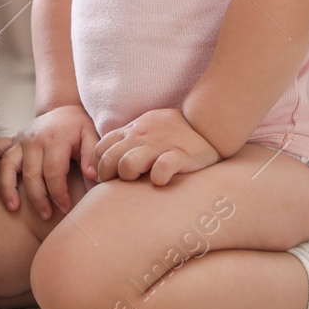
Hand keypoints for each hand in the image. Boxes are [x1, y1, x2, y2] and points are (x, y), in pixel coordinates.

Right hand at [0, 104, 98, 221]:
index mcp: (54, 140)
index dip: (59, 193)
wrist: (64, 110)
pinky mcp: (12, 140)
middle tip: (46, 216)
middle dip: (38, 199)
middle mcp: (33, 140)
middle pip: (31, 174)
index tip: (65, 207)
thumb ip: (91, 155)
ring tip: (13, 208)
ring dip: (8, 188)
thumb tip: (92, 176)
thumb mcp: (91, 136)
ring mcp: (20, 140)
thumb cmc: (79, 128)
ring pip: (8, 166)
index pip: (53, 173)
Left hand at [92, 108, 221, 185]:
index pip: (101, 148)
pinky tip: (161, 181)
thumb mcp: (146, 128)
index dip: (99, 166)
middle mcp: (142, 137)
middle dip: (109, 176)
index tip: (108, 178)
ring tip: (140, 180)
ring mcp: (160, 145)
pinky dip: (158, 177)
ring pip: (128, 164)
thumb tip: (107, 159)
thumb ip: (127, 139)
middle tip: (121, 184)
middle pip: (109, 159)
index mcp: (132, 130)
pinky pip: (162, 168)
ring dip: (129, 176)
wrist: (208, 124)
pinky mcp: (180, 155)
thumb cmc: (174, 132)